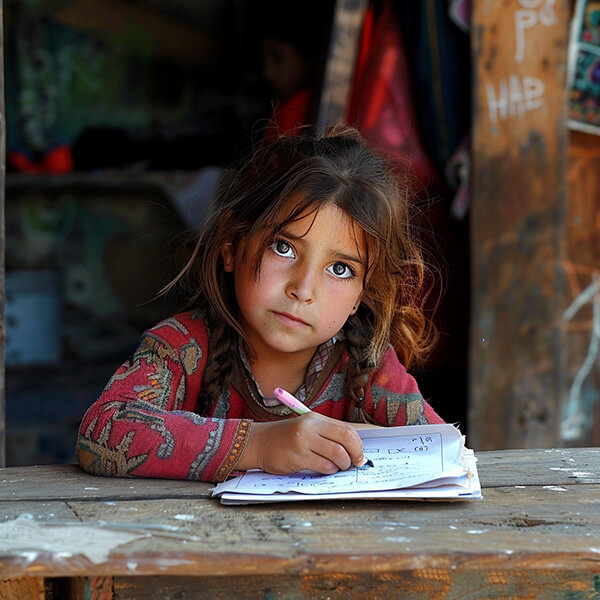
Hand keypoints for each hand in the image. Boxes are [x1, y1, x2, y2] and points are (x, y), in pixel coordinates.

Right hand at [237, 413, 365, 474]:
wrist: (259, 442)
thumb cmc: (285, 437)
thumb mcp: (307, 428)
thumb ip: (327, 434)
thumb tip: (353, 448)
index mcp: (315, 419)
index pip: (346, 429)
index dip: (358, 444)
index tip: (360, 453)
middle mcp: (310, 428)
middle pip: (344, 440)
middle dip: (355, 454)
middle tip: (355, 463)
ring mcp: (303, 442)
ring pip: (336, 454)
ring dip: (342, 464)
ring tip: (338, 466)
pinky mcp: (297, 457)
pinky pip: (323, 466)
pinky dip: (329, 470)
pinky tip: (326, 469)